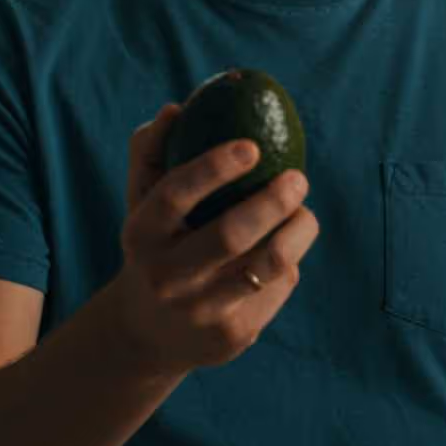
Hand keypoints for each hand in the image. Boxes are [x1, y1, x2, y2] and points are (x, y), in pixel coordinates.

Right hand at [110, 102, 320, 374]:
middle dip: (273, 201)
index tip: (252, 145)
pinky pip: (278, 287)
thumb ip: (151, 152)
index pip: (174, 195)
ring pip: (268, 265)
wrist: (148, 333)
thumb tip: (176, 109)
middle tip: (298, 177)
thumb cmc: (156, 245)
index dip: (213, 168)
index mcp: (141, 235)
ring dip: (298, 231)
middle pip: (230, 236)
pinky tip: (282, 255)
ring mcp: (201, 312)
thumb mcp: (142, 204)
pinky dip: (289, 263)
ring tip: (303, 212)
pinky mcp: (233, 336)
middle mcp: (166, 277)